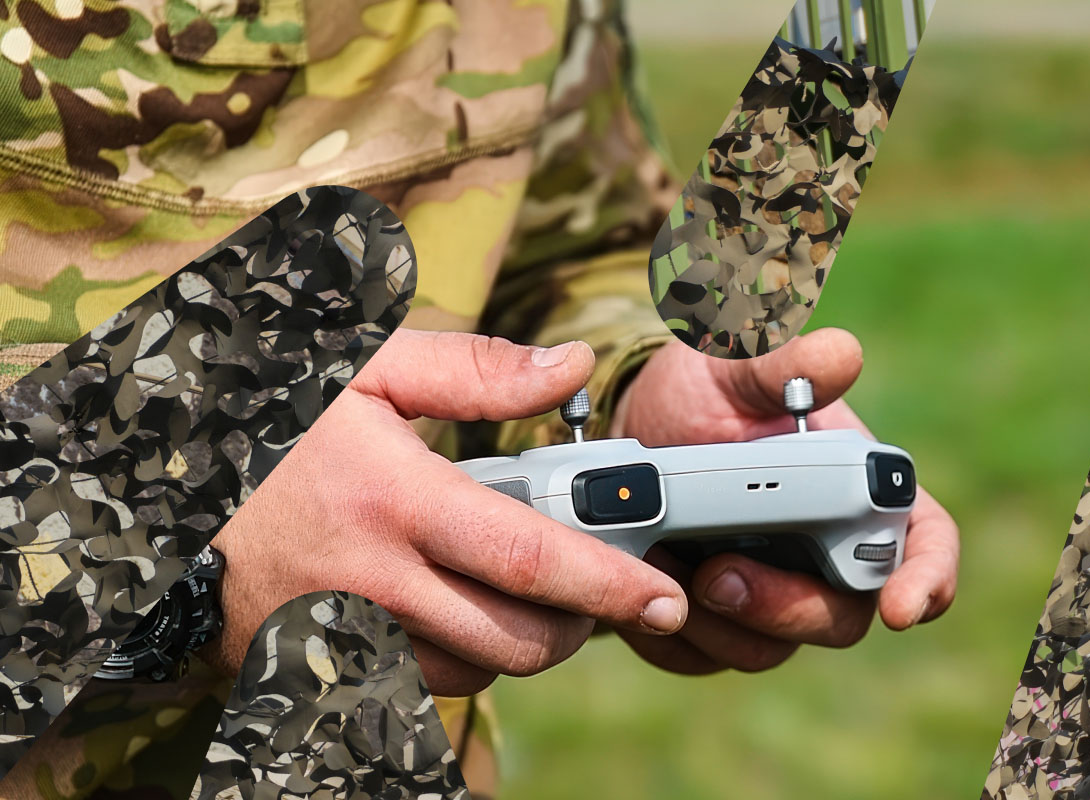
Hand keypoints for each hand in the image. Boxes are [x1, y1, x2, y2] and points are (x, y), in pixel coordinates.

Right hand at [207, 331, 688, 695]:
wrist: (152, 477)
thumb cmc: (269, 414)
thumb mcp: (368, 368)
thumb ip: (475, 370)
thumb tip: (568, 367)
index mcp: (393, 497)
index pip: (526, 556)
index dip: (607, 583)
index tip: (661, 598)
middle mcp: (368, 579)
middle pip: (511, 640)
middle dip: (577, 628)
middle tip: (595, 594)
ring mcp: (335, 633)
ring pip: (466, 673)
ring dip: (513, 643)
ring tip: (515, 590)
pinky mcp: (308, 666)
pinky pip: (408, 688)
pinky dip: (450, 660)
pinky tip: (446, 609)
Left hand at [608, 331, 958, 673]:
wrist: (630, 431)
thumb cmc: (702, 394)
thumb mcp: (734, 369)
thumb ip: (785, 364)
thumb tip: (841, 355)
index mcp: (858, 490)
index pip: (923, 543)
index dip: (926, 580)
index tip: (901, 609)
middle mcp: (825, 554)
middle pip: (841, 616)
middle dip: (786, 607)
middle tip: (720, 572)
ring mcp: (773, 596)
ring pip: (770, 648)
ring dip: (720, 621)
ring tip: (666, 562)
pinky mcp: (717, 626)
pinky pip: (706, 657)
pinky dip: (675, 631)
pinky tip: (645, 581)